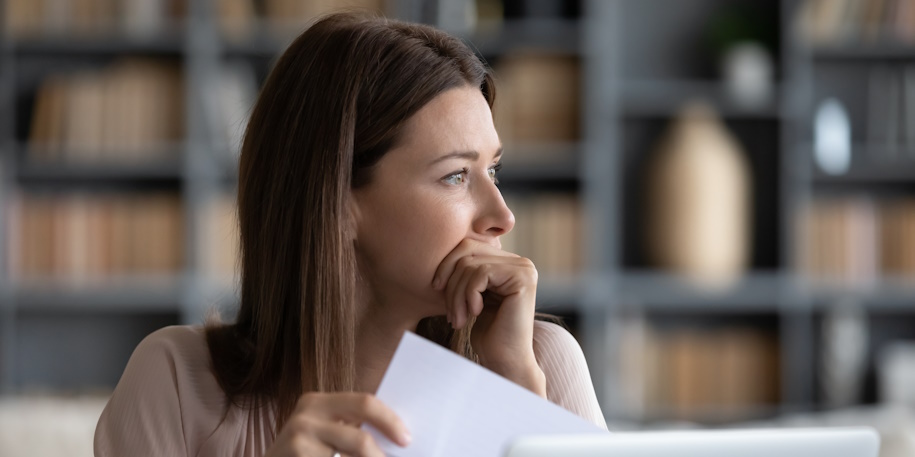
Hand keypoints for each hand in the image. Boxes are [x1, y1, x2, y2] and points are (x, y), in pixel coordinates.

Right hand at [265, 392, 409, 456]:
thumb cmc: (303, 452)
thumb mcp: (323, 432)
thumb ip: (350, 427)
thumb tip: (395, 435)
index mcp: (317, 402)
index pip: (364, 403)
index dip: (390, 420)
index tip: (407, 438)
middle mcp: (306, 417)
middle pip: (360, 436)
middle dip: (383, 453)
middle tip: (401, 455)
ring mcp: (297, 441)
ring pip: (353, 454)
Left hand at [432, 238, 545, 396]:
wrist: (505, 361)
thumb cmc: (487, 334)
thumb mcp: (472, 296)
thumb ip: (466, 272)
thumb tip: (442, 249)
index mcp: (508, 262)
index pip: (468, 246)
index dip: (446, 265)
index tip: (436, 290)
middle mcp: (520, 261)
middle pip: (468, 250)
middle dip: (451, 280)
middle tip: (449, 310)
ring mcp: (524, 268)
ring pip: (470, 264)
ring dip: (457, 294)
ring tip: (458, 319)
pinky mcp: (523, 278)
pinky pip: (481, 274)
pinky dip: (469, 295)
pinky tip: (474, 314)